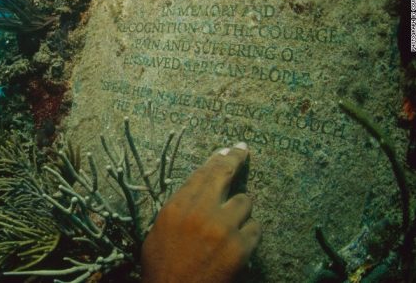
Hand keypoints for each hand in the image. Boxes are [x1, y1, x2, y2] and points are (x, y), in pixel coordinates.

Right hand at [141, 143, 260, 282]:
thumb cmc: (162, 267)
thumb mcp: (160, 230)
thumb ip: (180, 207)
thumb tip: (200, 192)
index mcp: (178, 206)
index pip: (203, 172)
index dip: (219, 158)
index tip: (228, 149)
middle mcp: (201, 211)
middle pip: (226, 174)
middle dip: (237, 159)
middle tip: (243, 150)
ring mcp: (223, 228)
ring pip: (246, 202)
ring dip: (241, 210)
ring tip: (232, 223)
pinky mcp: (241, 247)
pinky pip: (255, 228)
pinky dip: (249, 233)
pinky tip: (240, 242)